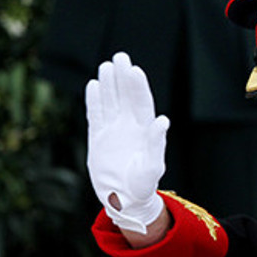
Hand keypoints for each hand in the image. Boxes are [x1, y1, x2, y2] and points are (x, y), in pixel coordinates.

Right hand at [85, 52, 168, 233]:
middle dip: (123, 78)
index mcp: (145, 131)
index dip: (137, 87)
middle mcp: (130, 126)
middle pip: (126, 97)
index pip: (141, 103)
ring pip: (111, 102)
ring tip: (106, 66)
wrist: (124, 200)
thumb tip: (162, 121)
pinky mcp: (99, 137)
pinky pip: (96, 115)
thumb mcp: (151, 168)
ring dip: (109, 85)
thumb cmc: (142, 186)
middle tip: (120, 57)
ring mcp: (114, 130)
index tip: (134, 70)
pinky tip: (93, 85)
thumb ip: (156, 145)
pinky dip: (95, 101)